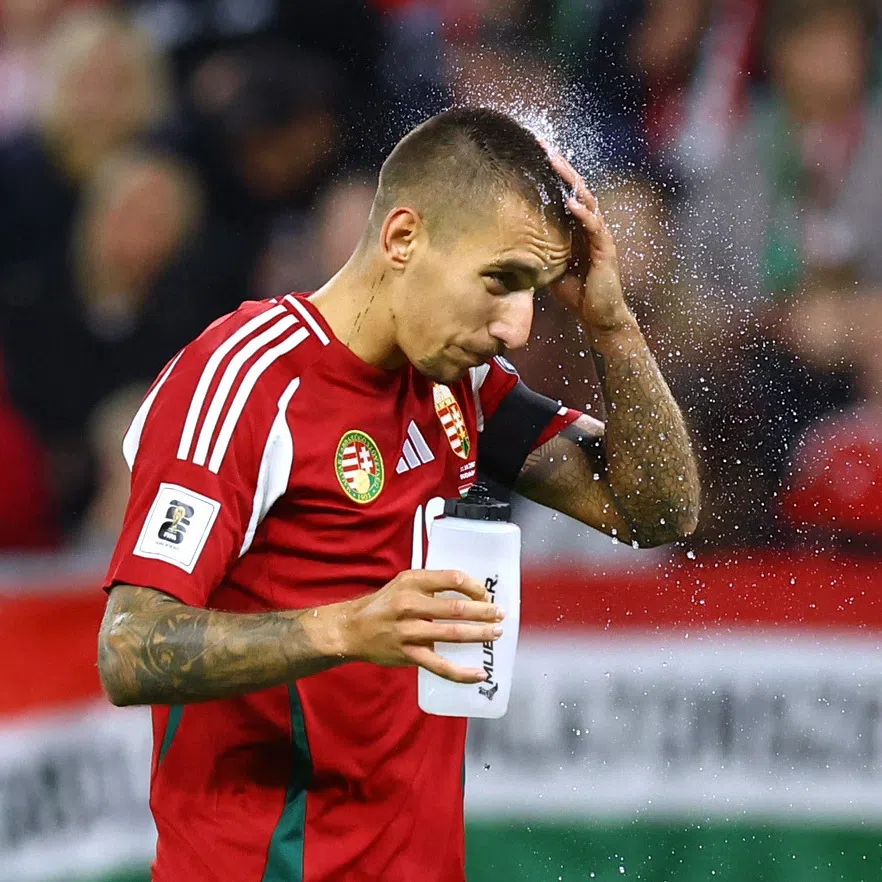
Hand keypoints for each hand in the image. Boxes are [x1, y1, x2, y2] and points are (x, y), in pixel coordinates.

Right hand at [335, 569, 503, 683]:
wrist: (352, 629)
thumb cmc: (384, 604)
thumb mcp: (404, 582)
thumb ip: (432, 584)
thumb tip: (470, 591)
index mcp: (413, 581)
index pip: (453, 578)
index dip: (475, 587)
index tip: (486, 594)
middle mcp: (410, 604)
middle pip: (456, 608)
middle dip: (484, 612)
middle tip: (501, 615)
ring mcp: (409, 631)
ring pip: (452, 634)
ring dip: (479, 634)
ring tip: (496, 634)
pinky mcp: (408, 655)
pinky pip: (440, 666)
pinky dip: (462, 672)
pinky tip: (479, 674)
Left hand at [546, 148, 632, 332]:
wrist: (598, 315)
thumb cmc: (576, 291)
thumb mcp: (549, 266)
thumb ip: (537, 251)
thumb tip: (507, 246)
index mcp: (576, 227)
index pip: (562, 193)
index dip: (550, 174)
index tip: (533, 153)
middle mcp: (589, 225)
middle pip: (575, 188)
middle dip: (559, 166)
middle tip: (543, 145)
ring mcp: (599, 235)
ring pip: (586, 200)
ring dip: (571, 181)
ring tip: (556, 164)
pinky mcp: (605, 250)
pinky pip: (595, 227)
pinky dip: (584, 213)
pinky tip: (572, 202)